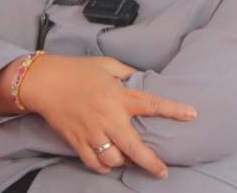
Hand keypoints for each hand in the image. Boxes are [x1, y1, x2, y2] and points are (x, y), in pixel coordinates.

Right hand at [20, 55, 196, 178]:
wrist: (44, 81)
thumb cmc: (76, 69)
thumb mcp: (107, 64)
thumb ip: (127, 72)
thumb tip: (141, 77)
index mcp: (119, 96)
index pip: (152, 104)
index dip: (174, 110)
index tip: (192, 115)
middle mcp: (108, 117)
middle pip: (135, 147)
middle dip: (151, 163)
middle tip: (162, 172)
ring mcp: (92, 132)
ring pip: (114, 159)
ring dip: (124, 162)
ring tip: (130, 160)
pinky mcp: (77, 141)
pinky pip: (94, 163)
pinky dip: (103, 166)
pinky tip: (110, 162)